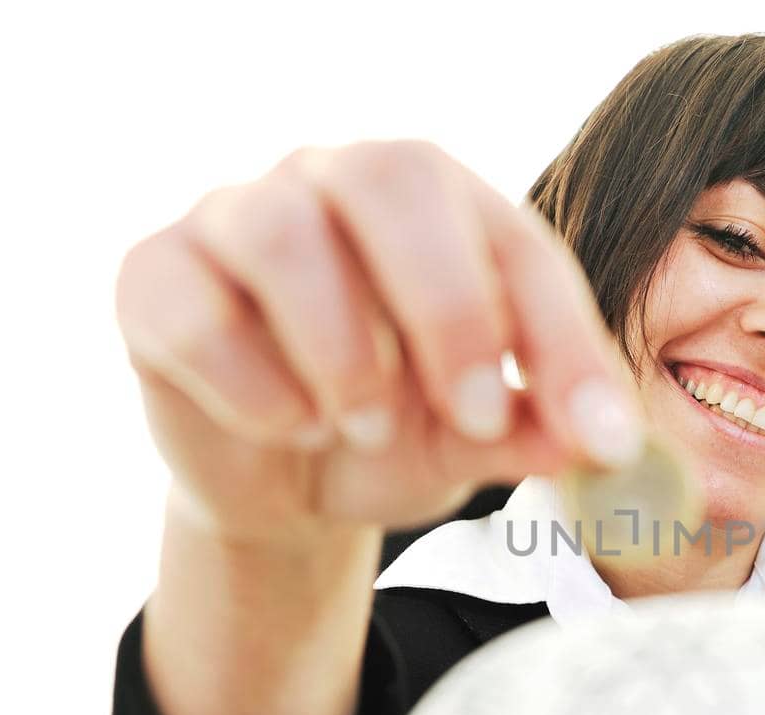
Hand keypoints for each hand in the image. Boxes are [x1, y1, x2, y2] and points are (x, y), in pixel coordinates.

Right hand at [116, 138, 643, 548]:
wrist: (284, 485)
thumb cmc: (397, 433)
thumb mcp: (477, 444)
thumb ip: (541, 435)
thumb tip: (610, 449)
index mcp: (443, 209)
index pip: (516, 242)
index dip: (564, 338)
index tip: (598, 436)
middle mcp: (338, 185)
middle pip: (393, 178)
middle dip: (450, 308)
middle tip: (476, 417)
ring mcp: (239, 218)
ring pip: (281, 233)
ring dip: (342, 349)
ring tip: (369, 427)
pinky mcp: (155, 278)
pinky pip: (195, 308)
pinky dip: (252, 384)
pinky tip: (291, 428)